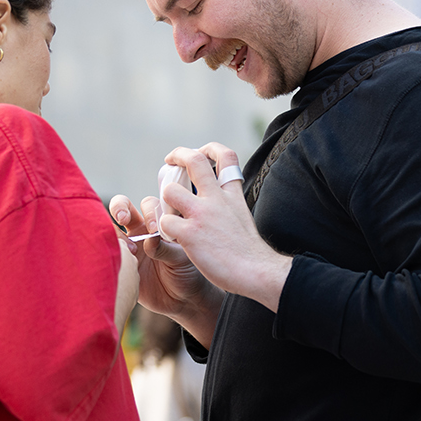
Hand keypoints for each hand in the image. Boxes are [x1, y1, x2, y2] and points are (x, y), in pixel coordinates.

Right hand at [110, 192, 222, 345]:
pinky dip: (110, 253)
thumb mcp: (182, 259)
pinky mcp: (120, 263)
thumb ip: (166, 248)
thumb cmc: (188, 273)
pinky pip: (108, 253)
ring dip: (114, 233)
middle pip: (123, 207)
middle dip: (120, 208)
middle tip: (123, 219)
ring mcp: (128, 246)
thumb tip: (149, 239)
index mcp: (160, 223)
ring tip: (130, 250)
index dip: (148, 211)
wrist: (183, 301)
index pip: (149, 204)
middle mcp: (141, 230)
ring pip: (111, 228)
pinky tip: (123, 263)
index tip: (154, 227)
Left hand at [157, 144, 293, 312]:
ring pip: (169, 191)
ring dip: (165, 202)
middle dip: (178, 155)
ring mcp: (202, 214)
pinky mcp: (190, 233)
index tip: (201, 152)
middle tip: (169, 160)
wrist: (256, 272)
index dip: (210, 148)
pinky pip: (164, 222)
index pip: (225, 156)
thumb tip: (218, 199)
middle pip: (194, 160)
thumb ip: (229, 203)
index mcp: (231, 194)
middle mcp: (216, 198)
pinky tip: (172, 239)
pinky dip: (164, 230)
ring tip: (169, 214)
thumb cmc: (249, 252)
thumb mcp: (243, 216)